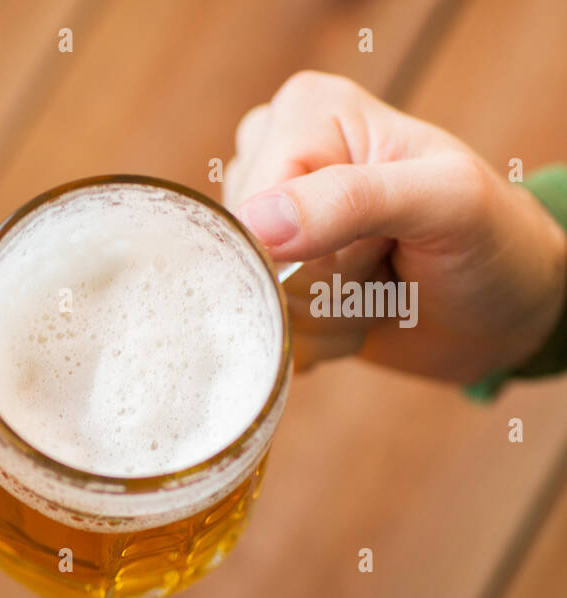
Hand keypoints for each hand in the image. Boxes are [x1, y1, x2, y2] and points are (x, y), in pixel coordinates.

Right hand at [226, 71, 566, 380]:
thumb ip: (354, 199)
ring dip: (316, 311)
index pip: (253, 200)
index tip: (372, 245)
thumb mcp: (445, 203)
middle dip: (313, 279)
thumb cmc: (492, 242)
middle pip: (243, 247)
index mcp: (311, 111)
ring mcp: (273, 218)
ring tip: (372, 287)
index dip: (302, 245)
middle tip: (378, 263)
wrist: (505, 312)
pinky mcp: (273, 272)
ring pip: (246, 290)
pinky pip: (254, 320)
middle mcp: (279, 156)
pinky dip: (309, 334)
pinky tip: (354, 312)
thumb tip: (256, 221)